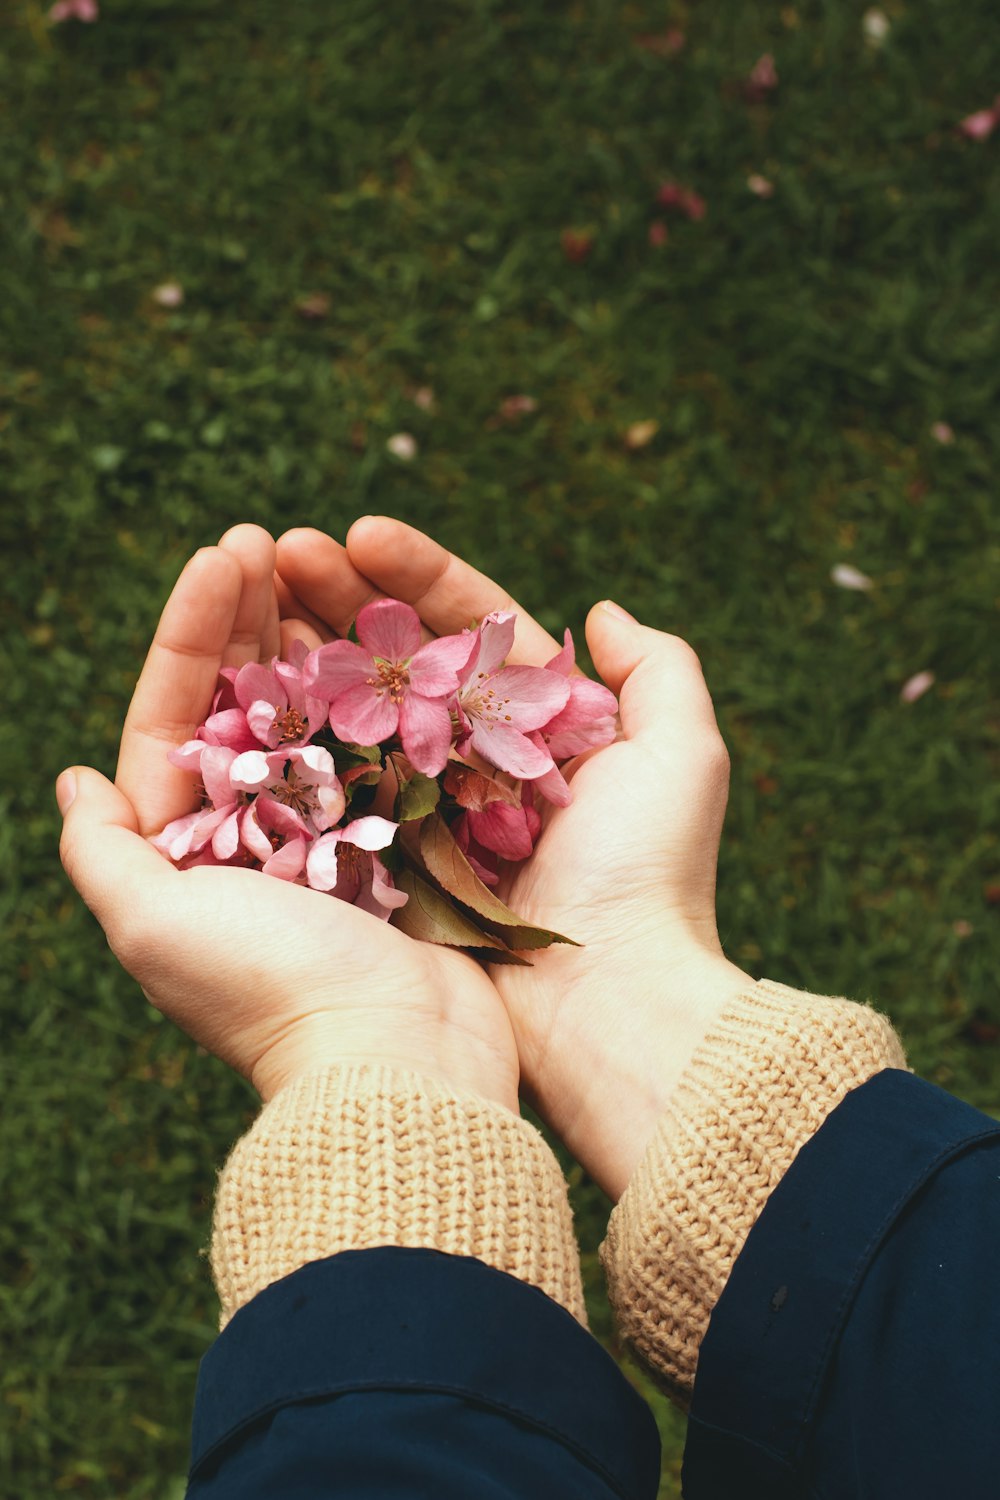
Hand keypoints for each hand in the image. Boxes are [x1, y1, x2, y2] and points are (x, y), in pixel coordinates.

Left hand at [57, 526, 518, 1112]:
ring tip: (323, 560)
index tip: (220, 554)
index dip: (190, 633)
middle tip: (269, 537)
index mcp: (189, 847)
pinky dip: (381, 687)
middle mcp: (256, 834)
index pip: (174, 716)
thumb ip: (103, 852)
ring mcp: (333, 833)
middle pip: (242, 701)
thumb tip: (73, 780)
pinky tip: (388, 630)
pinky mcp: (399, 839)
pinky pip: (383, 745)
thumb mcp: (154, 925)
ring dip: (313, 636)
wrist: (397, 1057)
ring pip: (316, 712)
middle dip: (249, 618)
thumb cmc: (269, 989)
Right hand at [276, 520, 752, 1196]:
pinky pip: (335, 780)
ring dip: (305, 647)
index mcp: (542, 723)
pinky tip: (250, 681)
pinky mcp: (389, 857)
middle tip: (277, 546)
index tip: (355, 532)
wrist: (604, 1004)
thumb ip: (657, 670)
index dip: (415, 573)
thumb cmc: (645, 873)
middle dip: (342, 596)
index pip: (470, 624)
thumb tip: (599, 609)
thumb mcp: (683, 756)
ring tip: (248, 591)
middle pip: (400, 656)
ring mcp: (427, 807)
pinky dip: (298, 731)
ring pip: (358, 709)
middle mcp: (477, 759)